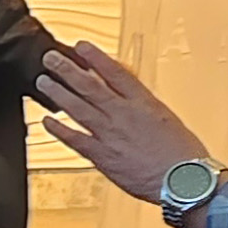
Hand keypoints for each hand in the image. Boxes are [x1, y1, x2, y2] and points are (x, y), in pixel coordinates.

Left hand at [36, 40, 209, 202]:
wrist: (184, 181)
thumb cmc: (182, 155)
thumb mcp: (166, 119)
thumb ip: (143, 106)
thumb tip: (129, 96)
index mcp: (143, 103)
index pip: (115, 73)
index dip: (95, 57)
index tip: (80, 45)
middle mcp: (123, 114)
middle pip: (90, 86)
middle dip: (67, 69)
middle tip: (50, 58)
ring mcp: (110, 134)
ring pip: (78, 108)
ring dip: (58, 93)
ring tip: (43, 81)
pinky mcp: (102, 156)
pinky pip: (75, 139)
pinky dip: (59, 129)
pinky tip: (47, 121)